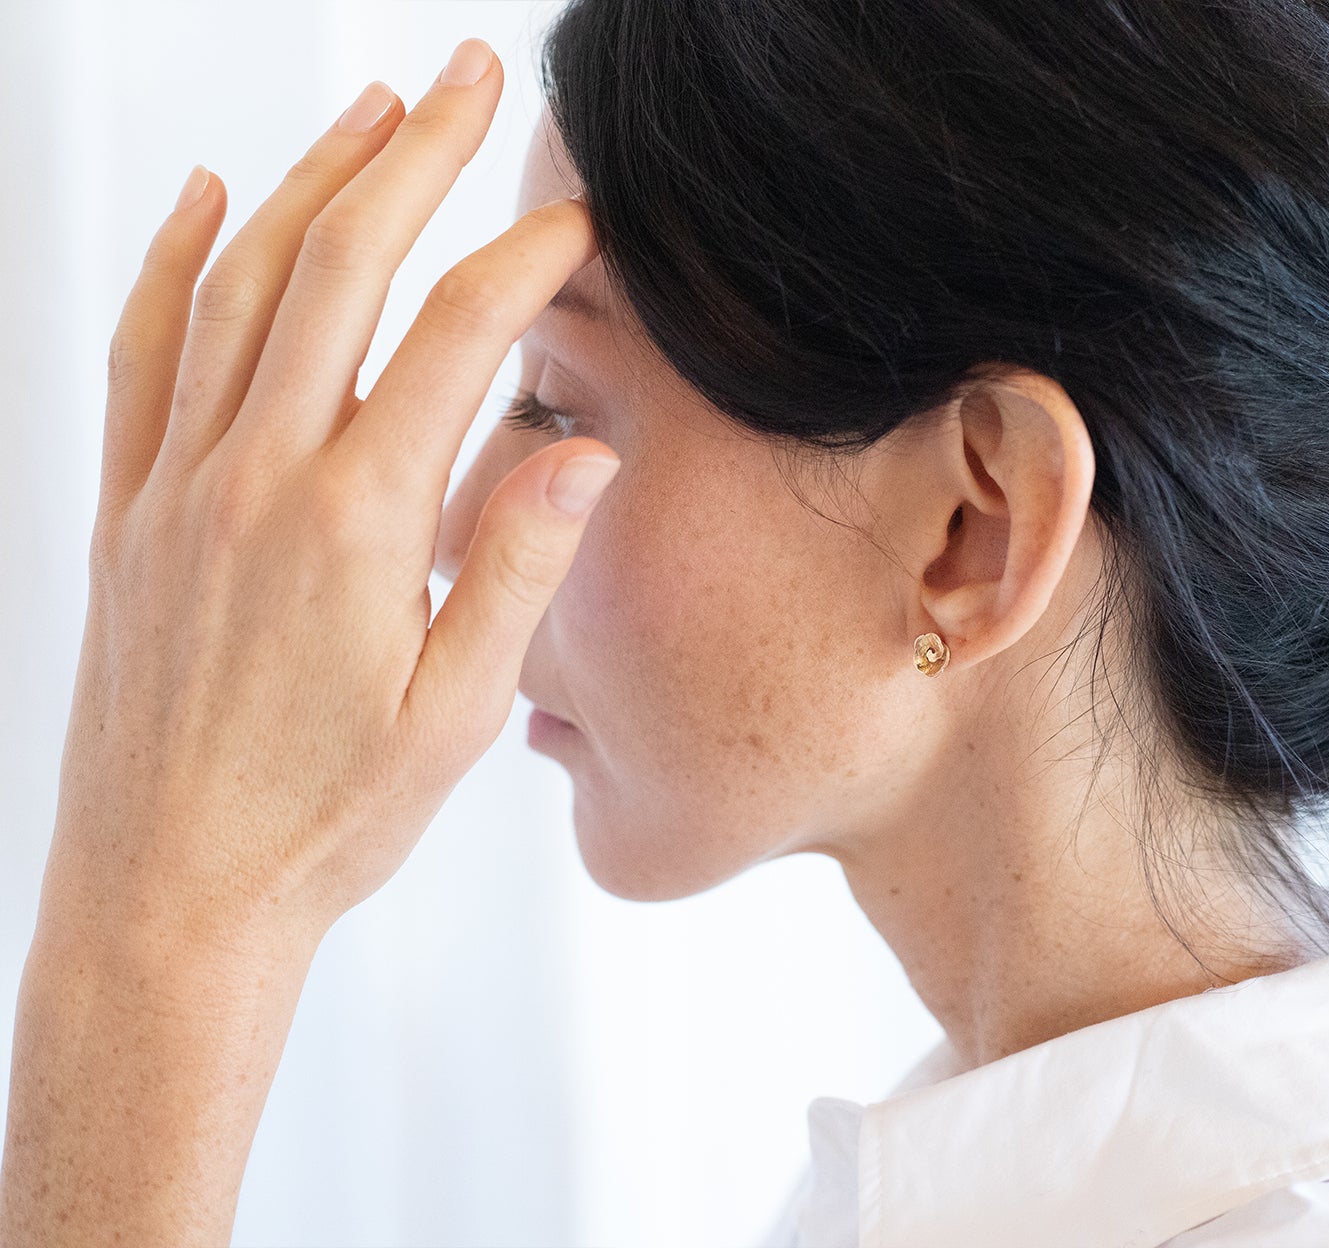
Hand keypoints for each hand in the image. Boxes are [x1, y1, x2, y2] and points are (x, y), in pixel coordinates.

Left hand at [41, 38, 612, 958]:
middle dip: (418, 157)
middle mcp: (255, 479)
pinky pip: (145, 353)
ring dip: (310, 181)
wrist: (169, 897)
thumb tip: (581, 447)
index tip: (580, 219)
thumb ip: (518, 566)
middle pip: (339, 267)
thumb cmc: (326, 821)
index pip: (453, 339)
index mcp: (356, 526)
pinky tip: (210, 198)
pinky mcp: (128, 512)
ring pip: (239, 286)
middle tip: (477, 75)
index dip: (526, 259)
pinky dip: (175, 260)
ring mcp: (177, 486)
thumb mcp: (460, 713)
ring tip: (376, 110)